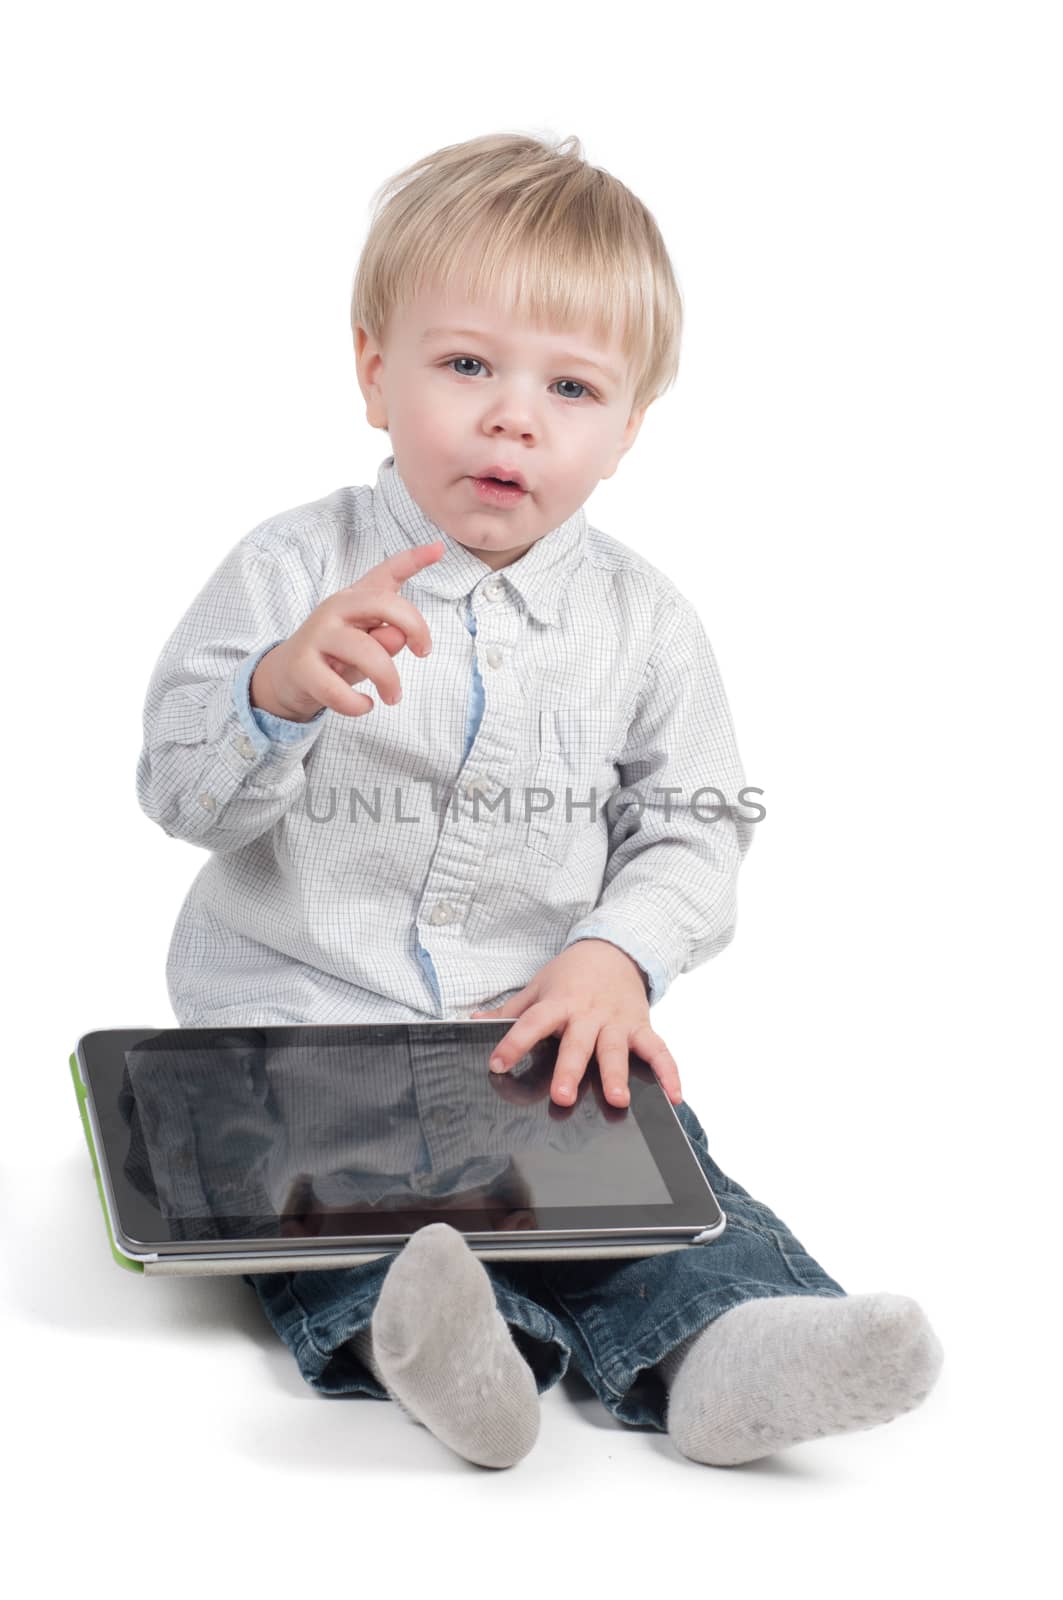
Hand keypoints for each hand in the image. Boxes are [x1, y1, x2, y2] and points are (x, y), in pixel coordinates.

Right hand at [250, 540, 444, 721]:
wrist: (286, 676)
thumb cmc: (336, 655)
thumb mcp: (367, 641)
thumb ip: (388, 636)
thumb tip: (398, 636)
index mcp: (354, 598)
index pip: (386, 573)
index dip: (414, 559)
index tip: (439, 549)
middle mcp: (335, 609)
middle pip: (382, 603)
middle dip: (414, 627)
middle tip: (424, 652)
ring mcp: (317, 636)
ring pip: (366, 652)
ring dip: (389, 679)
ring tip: (393, 696)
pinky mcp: (302, 667)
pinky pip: (337, 689)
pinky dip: (357, 704)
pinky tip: (364, 704)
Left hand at [470, 940, 682, 1108]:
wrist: (615, 949)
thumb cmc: (572, 973)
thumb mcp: (538, 986)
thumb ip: (511, 1009)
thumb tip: (474, 1021)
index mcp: (559, 1003)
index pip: (533, 1022)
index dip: (514, 1042)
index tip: (498, 1064)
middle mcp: (589, 1014)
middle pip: (578, 1043)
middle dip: (571, 1069)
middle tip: (563, 1096)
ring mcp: (618, 1021)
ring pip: (617, 1049)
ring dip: (617, 1074)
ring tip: (618, 1099)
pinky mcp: (642, 1026)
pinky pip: (658, 1050)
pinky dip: (668, 1072)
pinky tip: (673, 1096)